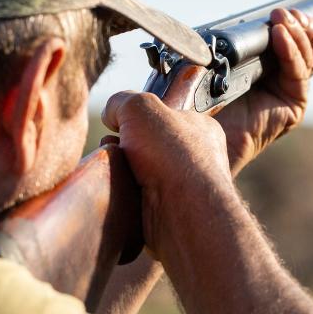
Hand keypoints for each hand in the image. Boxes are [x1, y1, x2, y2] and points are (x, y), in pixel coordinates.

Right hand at [101, 91, 242, 256]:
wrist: (182, 212)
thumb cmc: (174, 156)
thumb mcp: (142, 107)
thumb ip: (122, 101)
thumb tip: (111, 113)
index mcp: (200, 127)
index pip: (165, 115)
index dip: (140, 115)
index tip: (123, 119)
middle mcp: (195, 157)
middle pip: (149, 143)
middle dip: (125, 142)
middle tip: (118, 144)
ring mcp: (182, 187)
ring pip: (140, 171)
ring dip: (121, 167)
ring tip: (118, 167)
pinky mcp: (167, 211)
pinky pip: (137, 196)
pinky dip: (124, 192)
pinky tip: (122, 188)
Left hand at [214, 7, 312, 173]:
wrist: (200, 133)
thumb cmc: (201, 99)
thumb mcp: (218, 61)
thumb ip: (236, 43)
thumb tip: (244, 21)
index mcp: (268, 67)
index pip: (296, 42)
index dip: (300, 24)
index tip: (291, 10)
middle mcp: (283, 80)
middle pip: (311, 47)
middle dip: (302, 25)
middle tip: (284, 13)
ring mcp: (291, 92)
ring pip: (311, 57)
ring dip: (298, 34)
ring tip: (281, 20)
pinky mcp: (294, 105)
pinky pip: (299, 72)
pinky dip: (291, 51)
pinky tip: (280, 35)